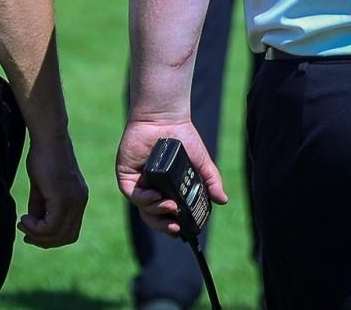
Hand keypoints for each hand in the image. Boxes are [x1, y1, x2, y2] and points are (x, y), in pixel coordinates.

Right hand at [18, 137, 88, 247]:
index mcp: (78, 199)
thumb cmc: (42, 159)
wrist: (47, 138)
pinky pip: (51, 226)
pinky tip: (24, 217)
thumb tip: (34, 228)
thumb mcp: (41, 189)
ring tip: (23, 222)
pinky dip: (35, 228)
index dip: (50, 238)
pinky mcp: (63, 197)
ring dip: (37, 234)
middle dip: (43, 240)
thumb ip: (41, 208)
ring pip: (58, 234)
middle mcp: (80, 202)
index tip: (30, 232)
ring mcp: (74, 200)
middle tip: (25, 232)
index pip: (70, 232)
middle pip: (66, 237)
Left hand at [116, 118, 227, 236]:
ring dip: (157, 211)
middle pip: (154, 216)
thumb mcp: (201, 163)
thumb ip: (211, 181)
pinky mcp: (127, 175)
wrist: (165, 118)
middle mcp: (152, 189)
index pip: (167, 214)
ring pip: (144, 208)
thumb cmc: (183, 137)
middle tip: (175, 226)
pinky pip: (133, 194)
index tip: (183, 230)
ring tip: (170, 207)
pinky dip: (144, 199)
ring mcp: (139, 183)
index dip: (173, 225)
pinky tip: (155, 197)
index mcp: (167, 189)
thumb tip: (223, 201)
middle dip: (163, 225)